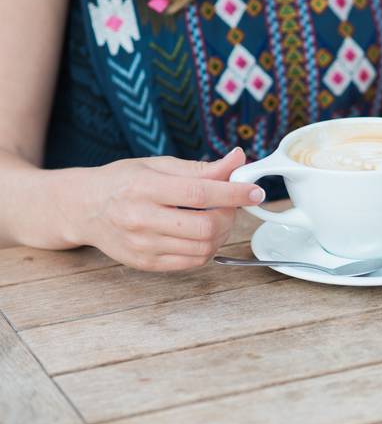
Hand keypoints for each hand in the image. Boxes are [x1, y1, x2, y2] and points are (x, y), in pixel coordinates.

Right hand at [73, 148, 263, 270]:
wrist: (83, 208)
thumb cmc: (122, 182)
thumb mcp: (158, 165)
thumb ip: (201, 167)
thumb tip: (238, 159)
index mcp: (143, 188)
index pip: (199, 193)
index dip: (234, 193)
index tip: (256, 190)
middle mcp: (140, 219)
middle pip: (205, 226)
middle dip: (230, 216)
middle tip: (231, 205)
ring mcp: (142, 246)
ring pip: (203, 248)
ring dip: (222, 234)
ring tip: (217, 218)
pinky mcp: (145, 264)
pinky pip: (192, 262)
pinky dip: (207, 249)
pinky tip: (202, 234)